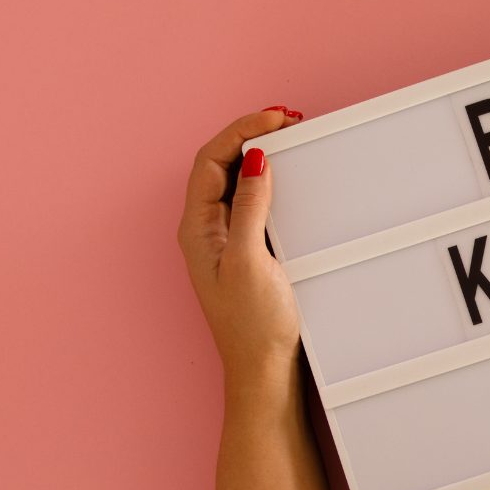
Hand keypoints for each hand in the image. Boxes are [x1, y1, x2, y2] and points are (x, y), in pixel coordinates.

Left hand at [177, 107, 304, 387]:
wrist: (264, 370)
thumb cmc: (253, 325)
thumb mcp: (251, 260)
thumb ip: (251, 208)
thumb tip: (256, 159)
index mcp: (197, 228)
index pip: (211, 160)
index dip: (241, 131)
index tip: (275, 119)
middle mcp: (207, 229)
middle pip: (221, 164)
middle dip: (251, 135)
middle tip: (288, 120)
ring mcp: (228, 239)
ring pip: (238, 180)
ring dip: (262, 155)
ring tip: (290, 138)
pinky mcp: (250, 250)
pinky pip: (254, 202)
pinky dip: (272, 181)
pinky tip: (292, 179)